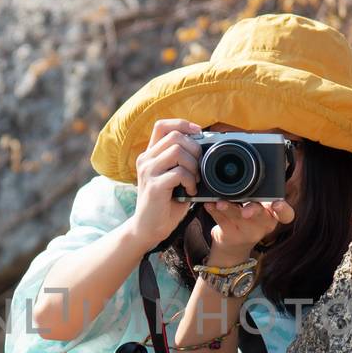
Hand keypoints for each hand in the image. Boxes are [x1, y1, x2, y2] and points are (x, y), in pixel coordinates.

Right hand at [129, 118, 202, 247]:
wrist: (148, 228)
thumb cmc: (165, 204)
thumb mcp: (173, 178)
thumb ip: (182, 162)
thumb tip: (206, 149)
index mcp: (150, 155)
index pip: (162, 125)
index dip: (182, 124)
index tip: (198, 133)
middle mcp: (146, 159)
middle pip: (174, 136)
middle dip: (194, 149)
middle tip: (199, 167)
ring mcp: (148, 172)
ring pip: (177, 151)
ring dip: (193, 166)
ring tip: (194, 181)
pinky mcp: (153, 186)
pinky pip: (179, 173)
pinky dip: (190, 181)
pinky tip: (190, 192)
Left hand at [204, 197, 294, 259]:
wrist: (234, 244)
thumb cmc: (250, 217)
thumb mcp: (259, 206)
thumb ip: (261, 191)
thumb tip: (258, 163)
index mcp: (273, 214)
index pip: (286, 214)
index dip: (283, 210)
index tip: (278, 204)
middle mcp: (263, 224)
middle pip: (261, 216)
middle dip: (253, 210)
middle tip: (246, 212)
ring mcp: (247, 232)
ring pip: (237, 218)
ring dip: (228, 208)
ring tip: (220, 202)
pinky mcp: (230, 235)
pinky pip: (221, 221)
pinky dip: (214, 211)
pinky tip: (209, 204)